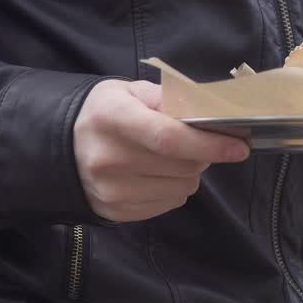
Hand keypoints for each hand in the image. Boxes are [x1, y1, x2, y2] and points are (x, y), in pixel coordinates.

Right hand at [74, 80, 249, 221]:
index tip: (239, 147)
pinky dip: (174, 190)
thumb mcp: (131, 91)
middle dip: (203, 155)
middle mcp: (108, 157)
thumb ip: (170, 99)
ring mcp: (110, 189)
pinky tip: (158, 175)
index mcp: (113, 118)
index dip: (209, 143)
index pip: (169, 137)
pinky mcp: (115, 211)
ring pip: (180, 189)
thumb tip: (212, 115)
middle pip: (181, 166)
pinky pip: (167, 204)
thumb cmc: (106, 113)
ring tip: (171, 160)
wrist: (62, 145)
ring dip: (189, 174)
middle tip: (198, 144)